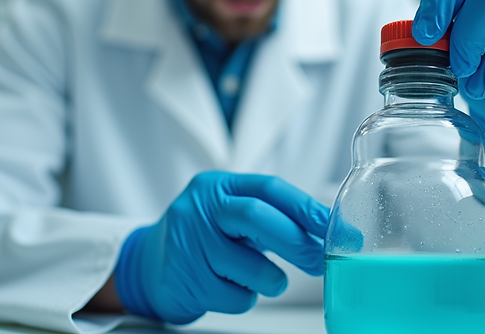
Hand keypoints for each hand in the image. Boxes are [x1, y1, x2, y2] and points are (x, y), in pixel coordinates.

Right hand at [114, 172, 328, 323]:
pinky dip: (244, 298)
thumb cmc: (206, 239)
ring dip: (270, 280)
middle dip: (296, 242)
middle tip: (318, 260)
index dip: (306, 209)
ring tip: (262, 277)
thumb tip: (331, 233)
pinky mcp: (185, 279)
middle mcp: (199, 208)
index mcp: (218, 186)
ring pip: (251, 267)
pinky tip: (228, 286)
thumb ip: (274, 218)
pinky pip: (236, 297)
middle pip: (256, 217)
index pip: (269, 189)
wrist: (149, 266)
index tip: (335, 228)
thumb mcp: (233, 216)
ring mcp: (188, 243)